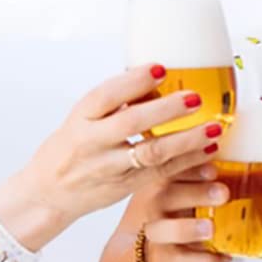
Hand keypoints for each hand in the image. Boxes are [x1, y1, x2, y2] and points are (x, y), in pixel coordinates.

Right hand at [7, 65, 224, 230]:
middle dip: (165, 109)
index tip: (160, 68)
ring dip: (186, 140)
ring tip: (213, 128)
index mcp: (79, 119)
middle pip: (130, 123)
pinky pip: (160, 173)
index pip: (105, 95)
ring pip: (151, 153)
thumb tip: (153, 77)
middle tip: (195, 98)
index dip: (133, 81)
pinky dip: (187, 162)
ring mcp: (109, 168)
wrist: (49, 193)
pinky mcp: (125, 187)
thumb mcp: (80, 120)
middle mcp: (92, 143)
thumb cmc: (71, 149)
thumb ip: (112, 103)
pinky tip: (208, 150)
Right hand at [139, 167, 232, 261]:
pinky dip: (206, 259)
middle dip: (195, 193)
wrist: (156, 256)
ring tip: (211, 228)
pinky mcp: (167, 259)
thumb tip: (243, 165)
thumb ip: (205, 179)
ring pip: (166, 230)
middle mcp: (155, 206)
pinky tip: (225, 257)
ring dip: (189, 228)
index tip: (213, 168)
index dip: (191, 168)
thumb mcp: (185, 193)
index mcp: (162, 183)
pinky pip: (184, 260)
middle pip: (166, 196)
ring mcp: (159, 234)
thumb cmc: (177, 217)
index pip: (171, 170)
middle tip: (222, 193)